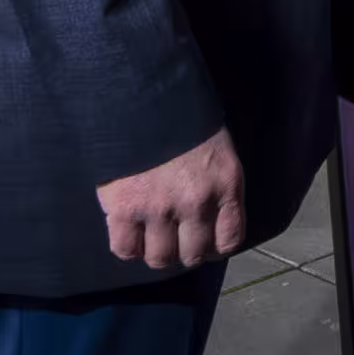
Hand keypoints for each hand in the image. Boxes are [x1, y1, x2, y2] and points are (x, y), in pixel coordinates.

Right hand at [96, 128, 247, 270]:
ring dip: (156, 252)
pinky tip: (128, 234)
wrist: (141, 96)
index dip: (215, 248)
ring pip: (160, 258)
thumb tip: (210, 217)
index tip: (205, 244)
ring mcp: (159, 208)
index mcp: (225, 184)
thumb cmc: (181, 117)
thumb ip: (217, 183)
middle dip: (185, 252)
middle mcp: (196, 202)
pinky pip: (125, 249)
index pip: (229, 239)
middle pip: (194, 255)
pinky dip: (127, 247)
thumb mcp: (216, 147)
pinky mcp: (124, 209)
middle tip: (174, 241)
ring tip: (150, 239)